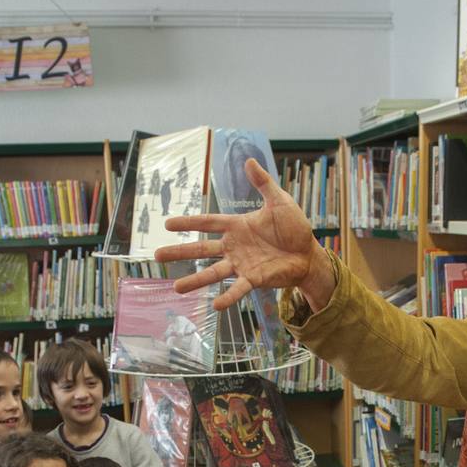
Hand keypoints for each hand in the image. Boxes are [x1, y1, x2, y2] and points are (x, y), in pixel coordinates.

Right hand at [154, 159, 333, 310]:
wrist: (309, 253)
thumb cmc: (294, 228)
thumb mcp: (279, 201)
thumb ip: (263, 183)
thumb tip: (249, 160)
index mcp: (237, 226)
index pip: (207, 222)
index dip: (188, 222)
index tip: (167, 224)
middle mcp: (234, 246)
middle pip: (201, 249)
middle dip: (179, 252)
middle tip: (157, 255)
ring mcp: (242, 264)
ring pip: (213, 272)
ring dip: (196, 280)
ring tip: (176, 288)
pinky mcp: (254, 279)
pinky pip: (237, 289)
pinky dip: (228, 297)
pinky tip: (215, 305)